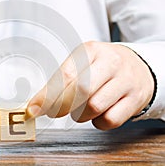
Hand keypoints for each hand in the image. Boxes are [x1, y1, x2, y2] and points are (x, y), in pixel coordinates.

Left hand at [27, 41, 153, 129]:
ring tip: (80, 110)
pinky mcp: (135, 99)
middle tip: (55, 111)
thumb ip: (60, 80)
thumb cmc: (102, 67)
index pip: (66, 75)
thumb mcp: (82, 63)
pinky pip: (110, 120)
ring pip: (94, 106)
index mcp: (91, 50)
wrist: (139, 68)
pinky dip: (98, 122)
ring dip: (80, 115)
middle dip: (62, 106)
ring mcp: (125, 81)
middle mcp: (110, 63)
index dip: (47, 96)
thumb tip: (37, 102)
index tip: (34, 108)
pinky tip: (98, 114)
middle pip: (81, 91)